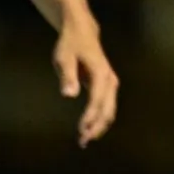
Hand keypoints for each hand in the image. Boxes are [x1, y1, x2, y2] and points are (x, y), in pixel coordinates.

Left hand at [54, 16, 117, 147]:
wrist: (82, 32)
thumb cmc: (71, 44)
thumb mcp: (64, 58)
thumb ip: (67, 76)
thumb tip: (69, 95)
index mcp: (100, 73)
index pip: (97, 100)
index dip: (90, 116)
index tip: (80, 130)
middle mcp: (109, 79)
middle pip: (108, 108)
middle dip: (97, 126)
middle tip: (83, 142)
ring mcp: (110, 83)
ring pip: (110, 109)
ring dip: (100, 125)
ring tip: (85, 139)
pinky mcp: (106, 85)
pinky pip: (107, 106)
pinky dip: (100, 118)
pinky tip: (90, 127)